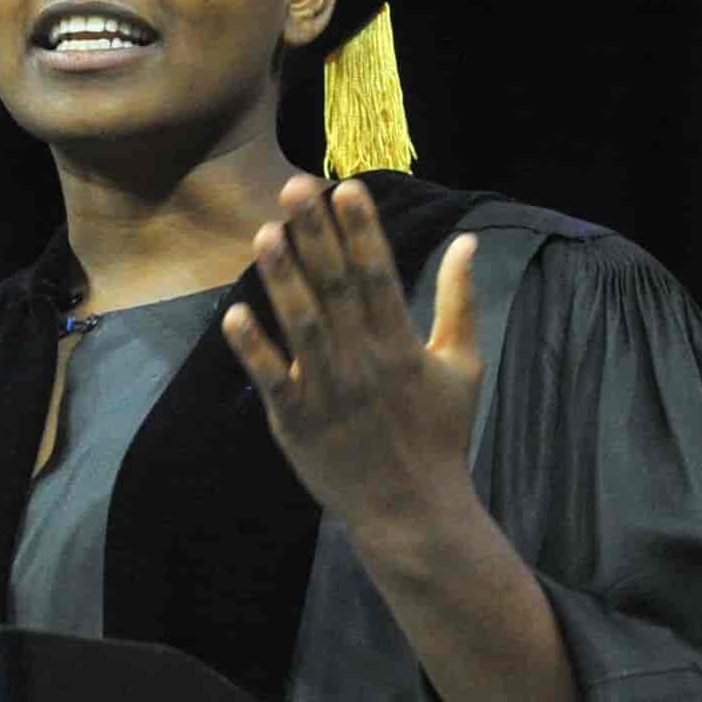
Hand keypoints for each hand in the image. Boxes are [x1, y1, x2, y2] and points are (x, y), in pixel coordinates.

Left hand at [222, 175, 483, 542]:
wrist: (413, 513)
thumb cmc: (437, 433)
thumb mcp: (462, 365)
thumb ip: (460, 300)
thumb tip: (468, 240)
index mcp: (402, 345)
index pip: (379, 275)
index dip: (362, 231)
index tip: (346, 188)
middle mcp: (364, 361)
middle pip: (336, 288)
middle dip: (316, 237)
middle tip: (294, 188)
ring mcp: (328, 392)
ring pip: (303, 326)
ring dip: (282, 280)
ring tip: (264, 234)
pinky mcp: (296, 422)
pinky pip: (272, 380)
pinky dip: (254, 350)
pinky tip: (233, 314)